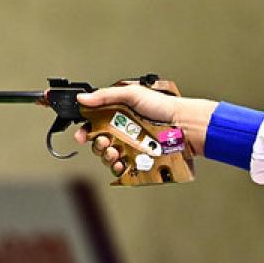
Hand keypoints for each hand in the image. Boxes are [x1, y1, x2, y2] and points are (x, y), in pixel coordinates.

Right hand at [74, 84, 215, 177]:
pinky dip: (117, 168)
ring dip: (105, 156)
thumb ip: (105, 96)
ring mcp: (130, 147)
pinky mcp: (138, 160)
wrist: (183, 125)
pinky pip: (122, 168)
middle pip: (98, 142)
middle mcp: (122, 131)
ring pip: (108, 156)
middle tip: (102, 142)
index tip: (80, 135)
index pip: (94, 123)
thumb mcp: (132, 94)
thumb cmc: (163, 107)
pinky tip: (119, 163)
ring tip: (113, 152)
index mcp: (118, 114)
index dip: (84, 130)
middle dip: (96, 144)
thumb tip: (83, 98)